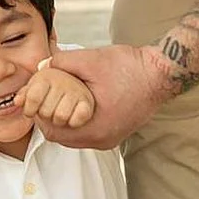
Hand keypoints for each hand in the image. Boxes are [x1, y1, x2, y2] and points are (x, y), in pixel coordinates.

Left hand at [29, 42, 174, 149]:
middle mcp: (103, 140)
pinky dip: (78, 121)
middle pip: (62, 137)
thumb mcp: (90, 59)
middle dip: (50, 118)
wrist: (163, 73)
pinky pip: (89, 133)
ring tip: (58, 99)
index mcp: (95, 129)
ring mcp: (111, 138)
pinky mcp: (117, 133)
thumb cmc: (130, 67)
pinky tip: (75, 103)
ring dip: (64, 120)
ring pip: (75, 136)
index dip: (40, 115)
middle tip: (43, 97)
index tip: (35, 98)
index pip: (53, 132)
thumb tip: (40, 67)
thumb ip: (60, 62)